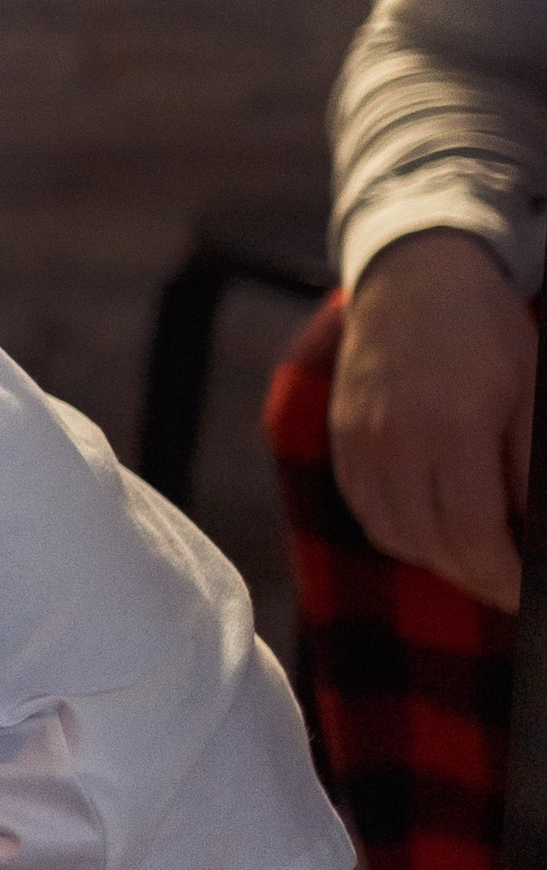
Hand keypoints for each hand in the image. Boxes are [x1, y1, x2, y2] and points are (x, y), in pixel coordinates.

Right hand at [330, 230, 533, 611]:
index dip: (504, 577)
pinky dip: (400, 532)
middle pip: (433, 545)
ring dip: (438, 560)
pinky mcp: (341, 439)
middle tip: (509, 587)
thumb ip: (528, 469)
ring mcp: (360, 442)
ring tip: (475, 561)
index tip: (526, 595)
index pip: (474, 535)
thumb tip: (530, 536)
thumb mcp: (529, 392)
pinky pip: (366, 510)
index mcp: (451, 428)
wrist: (414, 273)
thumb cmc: (484, 327)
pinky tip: (432, 530)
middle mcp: (395, 442)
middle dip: (476, 576)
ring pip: (395, 535)